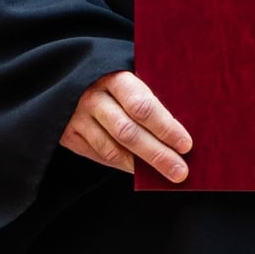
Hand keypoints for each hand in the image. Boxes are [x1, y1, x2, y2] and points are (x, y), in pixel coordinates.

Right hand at [61, 70, 192, 183]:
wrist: (71, 78)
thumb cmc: (116, 80)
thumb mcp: (131, 77)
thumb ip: (149, 96)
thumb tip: (181, 129)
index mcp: (114, 77)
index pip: (142, 106)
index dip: (165, 128)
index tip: (186, 145)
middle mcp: (92, 98)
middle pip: (128, 132)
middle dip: (157, 154)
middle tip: (180, 171)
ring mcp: (76, 118)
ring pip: (112, 150)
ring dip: (140, 166)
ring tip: (164, 177)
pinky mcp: (68, 136)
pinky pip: (99, 157)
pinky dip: (122, 166)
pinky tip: (140, 171)